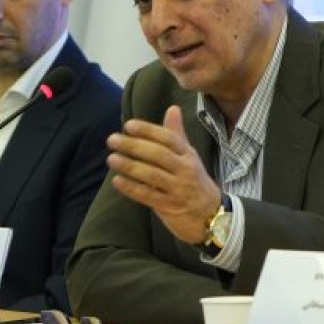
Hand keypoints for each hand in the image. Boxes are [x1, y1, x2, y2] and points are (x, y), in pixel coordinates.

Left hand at [107, 105, 221, 243]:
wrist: (211, 214)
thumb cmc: (194, 180)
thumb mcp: (189, 156)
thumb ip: (176, 134)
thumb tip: (172, 108)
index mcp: (188, 154)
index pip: (168, 138)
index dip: (148, 130)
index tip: (128, 125)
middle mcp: (186, 169)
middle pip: (159, 154)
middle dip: (134, 146)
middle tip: (112, 140)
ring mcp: (179, 189)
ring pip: (153, 175)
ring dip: (130, 166)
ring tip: (111, 159)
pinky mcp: (171, 206)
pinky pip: (149, 196)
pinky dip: (132, 188)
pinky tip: (117, 181)